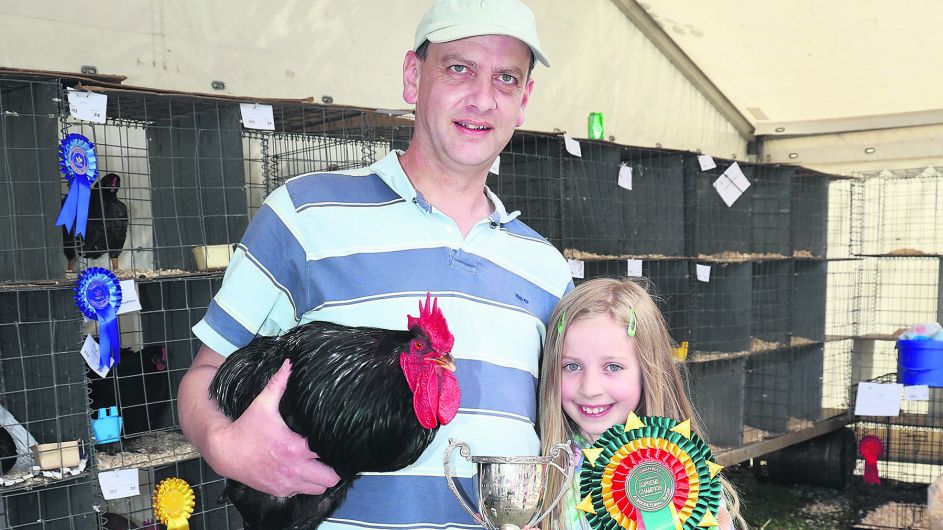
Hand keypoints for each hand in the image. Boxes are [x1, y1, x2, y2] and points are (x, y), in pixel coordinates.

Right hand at [209, 359, 340, 496]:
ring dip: (322, 479)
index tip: (340, 441)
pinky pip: (302, 493)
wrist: (224, 452)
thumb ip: (278, 384)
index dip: (338, 447)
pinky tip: (303, 471)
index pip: (329, 453)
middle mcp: (294, 469)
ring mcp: (287, 483)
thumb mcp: (262, 404)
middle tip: (333, 455)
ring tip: (320, 464)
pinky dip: (306, 485)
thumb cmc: (245, 428)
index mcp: (295, 447)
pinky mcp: (279, 491)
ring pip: (319, 489)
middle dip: (335, 468)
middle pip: (330, 478)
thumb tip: (289, 363)